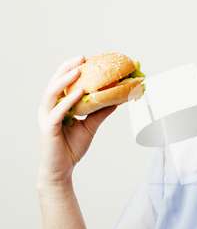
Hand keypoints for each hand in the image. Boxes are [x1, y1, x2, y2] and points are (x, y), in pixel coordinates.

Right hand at [38, 55, 115, 186]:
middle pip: (55, 82)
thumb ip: (100, 112)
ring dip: (66, 80)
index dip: (71, 69)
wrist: (62, 170)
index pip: (62, 82)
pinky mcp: (48, 128)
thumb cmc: (71, 148)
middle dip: (68, 68)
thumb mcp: (90, 126)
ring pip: (53, 93)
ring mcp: (46, 117)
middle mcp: (49, 108)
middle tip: (82, 58)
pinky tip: (79, 93)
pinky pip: (58, 111)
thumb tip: (117, 100)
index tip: (85, 59)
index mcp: (57, 105)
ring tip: (78, 70)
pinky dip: (69, 101)